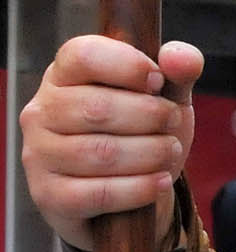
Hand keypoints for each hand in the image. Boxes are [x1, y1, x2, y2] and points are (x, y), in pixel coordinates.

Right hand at [21, 36, 202, 248]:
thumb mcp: (166, 97)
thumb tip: (180, 57)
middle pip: (98, 108)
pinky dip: (140, 188)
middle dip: (152, 116)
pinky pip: (99, 193)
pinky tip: (160, 181)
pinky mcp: (49, 196)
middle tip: (173, 122)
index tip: (159, 81)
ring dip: (151, 153)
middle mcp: (42, 112)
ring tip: (169, 152)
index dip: (129, 65)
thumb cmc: (141, 131)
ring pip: (102, 153)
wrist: (125, 196)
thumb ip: (178, 72)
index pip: (83, 55)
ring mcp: (39, 155)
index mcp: (64, 74)